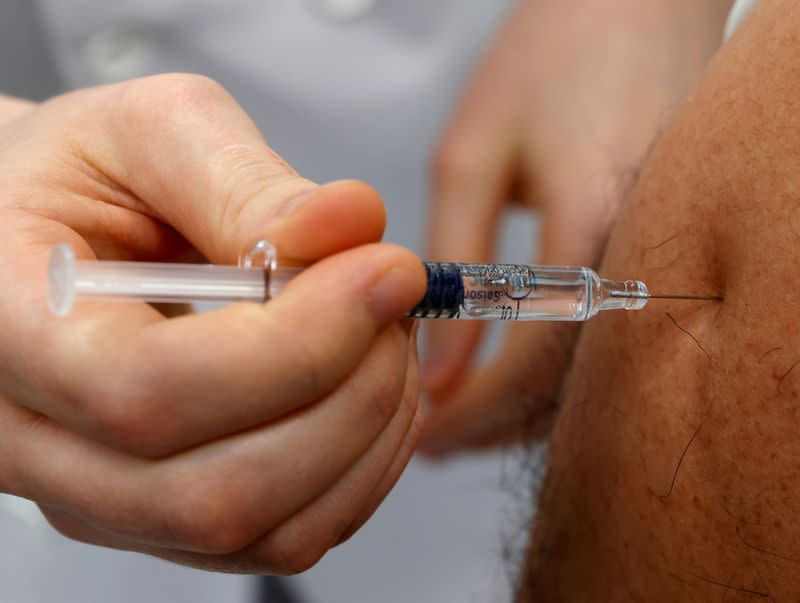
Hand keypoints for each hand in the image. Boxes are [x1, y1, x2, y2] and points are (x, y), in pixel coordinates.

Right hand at [0, 74, 426, 573]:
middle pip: (218, 494)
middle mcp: (41, 446)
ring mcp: (105, 498)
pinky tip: (369, 391)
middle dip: (351, 394)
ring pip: (266, 532)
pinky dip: (361, 470)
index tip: (382, 272)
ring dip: (367, 435)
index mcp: (8, 330)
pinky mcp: (166, 516)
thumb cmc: (74, 180)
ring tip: (387, 338)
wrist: (41, 236)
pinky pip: (286, 538)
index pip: (152, 392)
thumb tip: (350, 225)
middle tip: (394, 301)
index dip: (297, 346)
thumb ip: (243, 177)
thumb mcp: (144, 132)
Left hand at [421, 0, 732, 456]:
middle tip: (433, 439)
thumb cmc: (554, 58)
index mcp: (596, 221)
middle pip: (568, 385)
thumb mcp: (474, 153)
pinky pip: (602, 341)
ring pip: (590, 374)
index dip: (472, 407)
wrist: (633, 10)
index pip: (533, 358)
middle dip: (493, 424)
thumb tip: (441, 364)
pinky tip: (505, 374)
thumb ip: (457, 261)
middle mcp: (642, 254)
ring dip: (520, 406)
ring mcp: (658, 260)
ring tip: (458, 417)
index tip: (425, 429)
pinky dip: (549, 371)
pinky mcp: (655, 258)